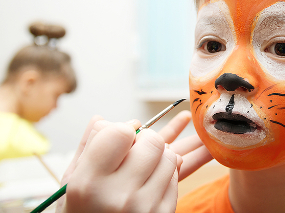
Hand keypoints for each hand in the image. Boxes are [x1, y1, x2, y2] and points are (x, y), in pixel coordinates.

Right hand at [57, 111, 212, 212]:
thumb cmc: (81, 211)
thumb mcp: (71, 183)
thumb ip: (87, 148)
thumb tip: (101, 119)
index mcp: (89, 183)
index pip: (120, 133)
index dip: (123, 129)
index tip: (121, 136)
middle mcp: (118, 196)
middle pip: (153, 141)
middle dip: (145, 139)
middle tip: (135, 149)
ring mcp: (144, 208)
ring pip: (170, 157)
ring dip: (158, 156)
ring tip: (142, 167)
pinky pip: (175, 178)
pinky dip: (165, 174)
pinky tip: (149, 183)